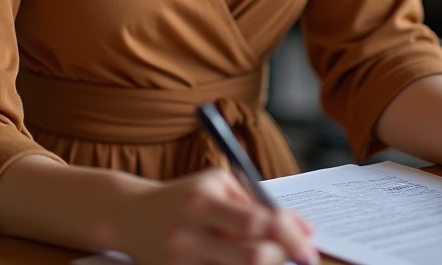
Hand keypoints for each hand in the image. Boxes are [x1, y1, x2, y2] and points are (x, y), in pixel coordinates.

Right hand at [119, 169, 316, 264]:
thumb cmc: (186, 197)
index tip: (310, 247)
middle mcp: (190, 234)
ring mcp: (181, 263)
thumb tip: (304, 229)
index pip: (256, 222)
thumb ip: (258, 202)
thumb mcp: (217, 184)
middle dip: (282, 259)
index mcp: (202, 201)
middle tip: (298, 259)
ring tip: (272, 260)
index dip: (290, 237)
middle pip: (251, 258)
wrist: (131, 215)